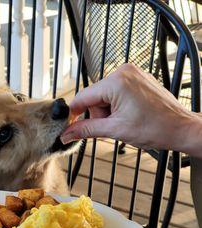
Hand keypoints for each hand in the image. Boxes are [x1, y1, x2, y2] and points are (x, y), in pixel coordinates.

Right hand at [61, 64, 201, 156]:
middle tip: (113, 126)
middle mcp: (124, 72)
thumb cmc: (156, 128)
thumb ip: (87, 130)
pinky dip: (117, 106)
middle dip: (99, 114)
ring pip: (105, 95)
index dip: (75, 114)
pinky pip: (117, 92)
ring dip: (109, 112)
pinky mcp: (138, 78)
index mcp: (117, 81)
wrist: (180, 128)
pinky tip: (130, 115)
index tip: (71, 127)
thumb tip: (68, 134)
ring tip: (125, 121)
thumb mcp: (115, 130)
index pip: (83, 97)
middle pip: (94, 96)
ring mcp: (132, 73)